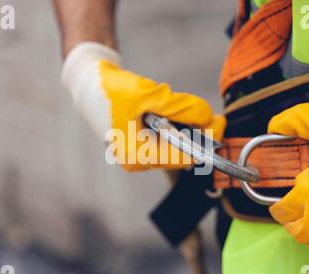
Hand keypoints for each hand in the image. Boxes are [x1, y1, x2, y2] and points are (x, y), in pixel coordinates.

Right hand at [62, 42, 225, 170]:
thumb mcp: (147, 95)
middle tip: (215, 117)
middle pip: (180, 153)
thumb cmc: (109, 89)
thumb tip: (208, 117)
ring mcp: (136, 152)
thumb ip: (181, 108)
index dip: (206, 141)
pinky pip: (164, 139)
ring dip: (186, 129)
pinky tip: (173, 114)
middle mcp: (137, 160)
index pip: (183, 157)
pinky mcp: (138, 142)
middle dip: (198, 135)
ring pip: (174, 145)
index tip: (221, 124)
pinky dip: (175, 127)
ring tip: (188, 111)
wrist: (87, 80)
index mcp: (137, 155)